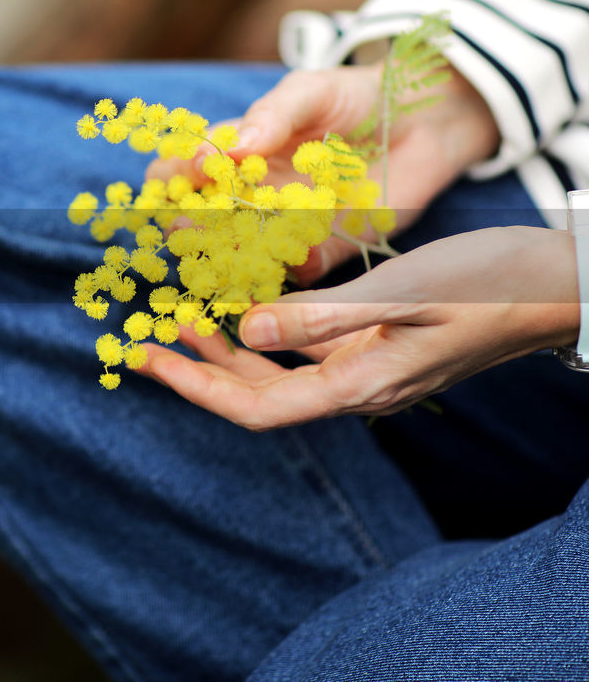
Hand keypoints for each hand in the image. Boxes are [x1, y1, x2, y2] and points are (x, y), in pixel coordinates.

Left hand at [132, 227, 578, 429]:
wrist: (558, 287)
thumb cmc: (489, 285)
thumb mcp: (401, 293)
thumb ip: (320, 316)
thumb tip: (242, 331)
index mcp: (358, 385)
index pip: (256, 406)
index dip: (195, 386)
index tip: (145, 358)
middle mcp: (356, 388)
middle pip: (257, 394)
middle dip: (197, 369)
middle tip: (144, 335)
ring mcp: (367, 371)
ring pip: (278, 371)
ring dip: (226, 348)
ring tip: (181, 315)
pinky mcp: (377, 347)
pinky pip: (305, 348)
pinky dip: (267, 329)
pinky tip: (245, 302)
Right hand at [147, 63, 500, 283]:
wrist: (423, 119)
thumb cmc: (354, 96)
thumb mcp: (309, 91)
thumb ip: (272, 115)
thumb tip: (230, 149)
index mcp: (233, 156)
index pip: (178, 173)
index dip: (174, 176)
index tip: (196, 169)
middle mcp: (247, 197)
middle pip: (195, 223)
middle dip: (187, 227)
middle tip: (192, 224)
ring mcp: (281, 228)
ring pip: (235, 255)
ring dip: (226, 259)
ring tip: (227, 255)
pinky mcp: (322, 251)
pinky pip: (295, 271)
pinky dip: (288, 271)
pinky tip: (291, 261)